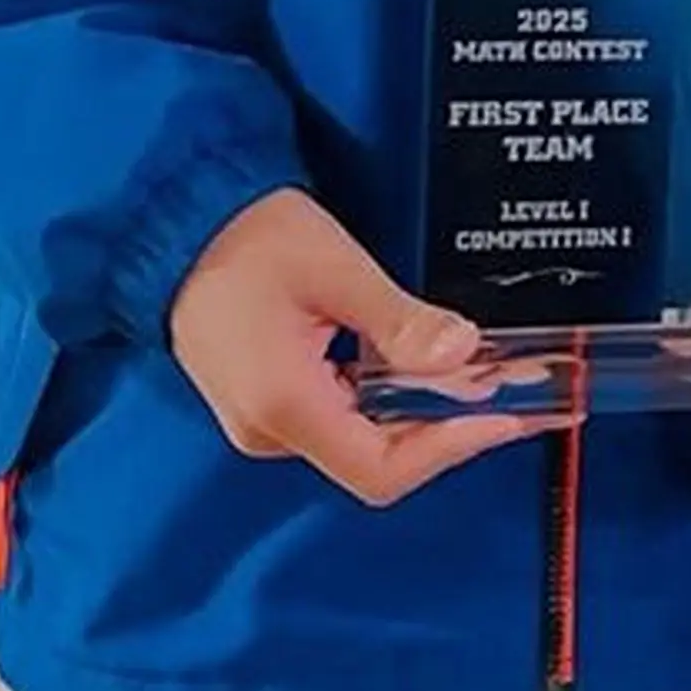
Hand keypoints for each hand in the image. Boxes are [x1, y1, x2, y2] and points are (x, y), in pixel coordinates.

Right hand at [168, 188, 528, 505]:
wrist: (176, 221)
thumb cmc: (247, 237)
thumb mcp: (334, 267)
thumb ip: (399, 319)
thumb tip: (463, 353)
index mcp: (283, 406)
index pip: (380, 469)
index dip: (450, 450)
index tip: (504, 418)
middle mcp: (270, 430)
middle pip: (378, 458)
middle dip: (450, 425)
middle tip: (514, 388)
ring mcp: (265, 419)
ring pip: (363, 436)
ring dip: (425, 409)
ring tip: (486, 373)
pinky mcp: (269, 398)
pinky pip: (342, 414)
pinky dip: (392, 395)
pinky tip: (428, 364)